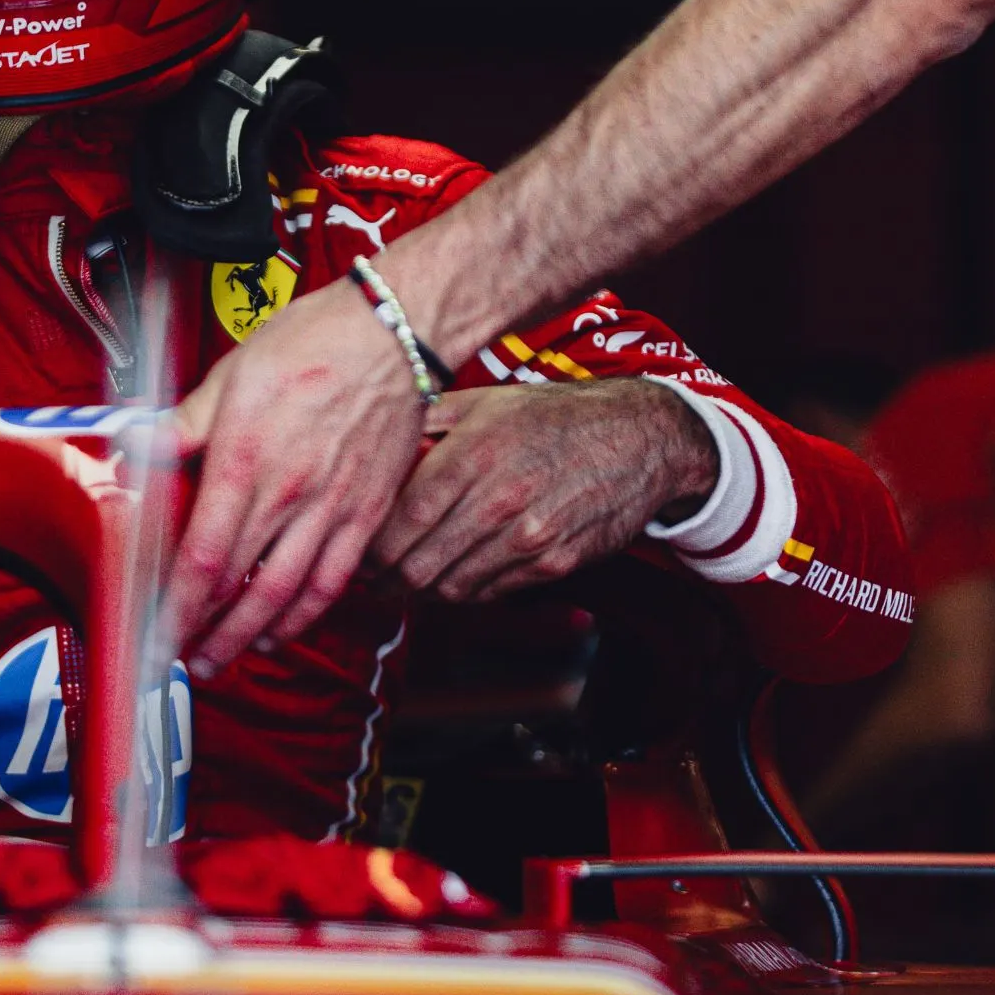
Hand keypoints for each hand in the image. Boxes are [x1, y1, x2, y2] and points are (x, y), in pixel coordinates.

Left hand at [166, 279, 427, 677]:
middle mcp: (288, 492)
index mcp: (245, 459)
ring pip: (285, 595)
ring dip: (247, 636)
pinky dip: (303, 615)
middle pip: (238, 586)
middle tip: (174, 660)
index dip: (174, 608)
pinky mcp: (366, 512)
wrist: (394, 333)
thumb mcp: (230, 374)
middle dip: (201, 632)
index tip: (153, 635)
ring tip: (218, 659)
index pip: (202, 556)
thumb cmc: (311, 342)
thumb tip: (135, 452)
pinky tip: (279, 631)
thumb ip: (183, 425)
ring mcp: (332, 507)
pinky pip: (333, 579)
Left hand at [371, 380, 715, 603]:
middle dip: (384, 579)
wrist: (640, 438)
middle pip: (418, 564)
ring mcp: (530, 536)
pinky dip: (462, 591)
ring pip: (450, 587)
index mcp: (474, 453)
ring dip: (419, 591)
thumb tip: (374, 451)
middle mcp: (501, 498)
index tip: (354, 549)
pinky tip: (451, 575)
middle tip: (370, 577)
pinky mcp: (555, 563)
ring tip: (403, 581)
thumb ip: (427, 425)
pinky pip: (489, 593)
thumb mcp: (486, 402)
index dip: (368, 547)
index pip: (399, 521)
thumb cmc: (555, 415)